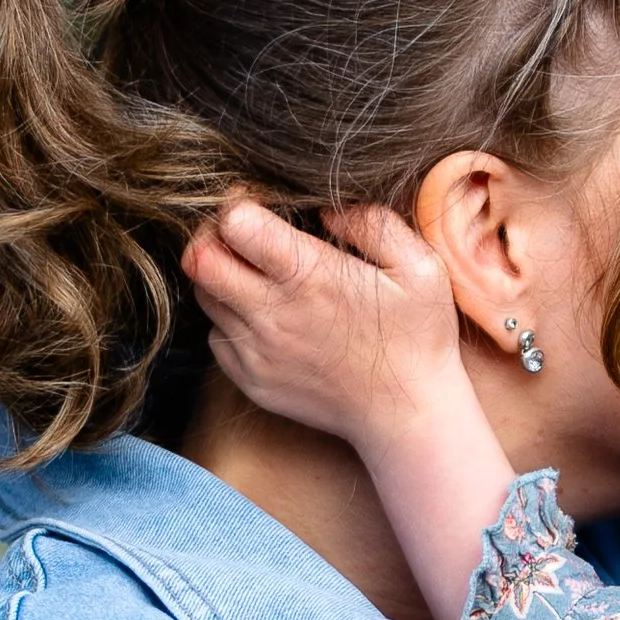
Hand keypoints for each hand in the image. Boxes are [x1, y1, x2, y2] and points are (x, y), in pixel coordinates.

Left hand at [184, 199, 466, 449]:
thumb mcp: (420, 267)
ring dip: (221, 278)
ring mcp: (257, 352)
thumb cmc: (419, 337)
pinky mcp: (252, 381)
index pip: (234, 223)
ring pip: (204, 297)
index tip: (257, 204)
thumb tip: (324, 209)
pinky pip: (218, 337)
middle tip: (241, 235)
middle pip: (199, 259)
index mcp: (309, 278)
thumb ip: (373, 223)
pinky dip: (231, 320)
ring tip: (257, 276)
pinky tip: (267, 319)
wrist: (409, 415)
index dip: (238, 204)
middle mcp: (272, 315)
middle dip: (212, 236)